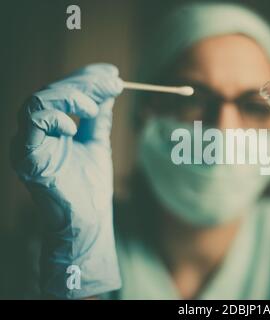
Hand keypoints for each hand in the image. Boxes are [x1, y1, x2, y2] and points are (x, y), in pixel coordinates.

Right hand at [11, 63, 123, 297]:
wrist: (88, 221)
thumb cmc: (91, 186)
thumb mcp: (97, 142)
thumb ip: (98, 117)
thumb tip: (109, 86)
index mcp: (51, 128)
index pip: (63, 91)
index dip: (86, 78)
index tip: (113, 72)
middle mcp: (36, 132)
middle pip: (52, 92)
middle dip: (84, 84)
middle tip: (114, 82)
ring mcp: (28, 144)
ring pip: (39, 102)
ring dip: (70, 95)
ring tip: (94, 106)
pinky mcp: (28, 158)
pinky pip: (32, 125)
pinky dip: (54, 116)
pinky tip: (74, 125)